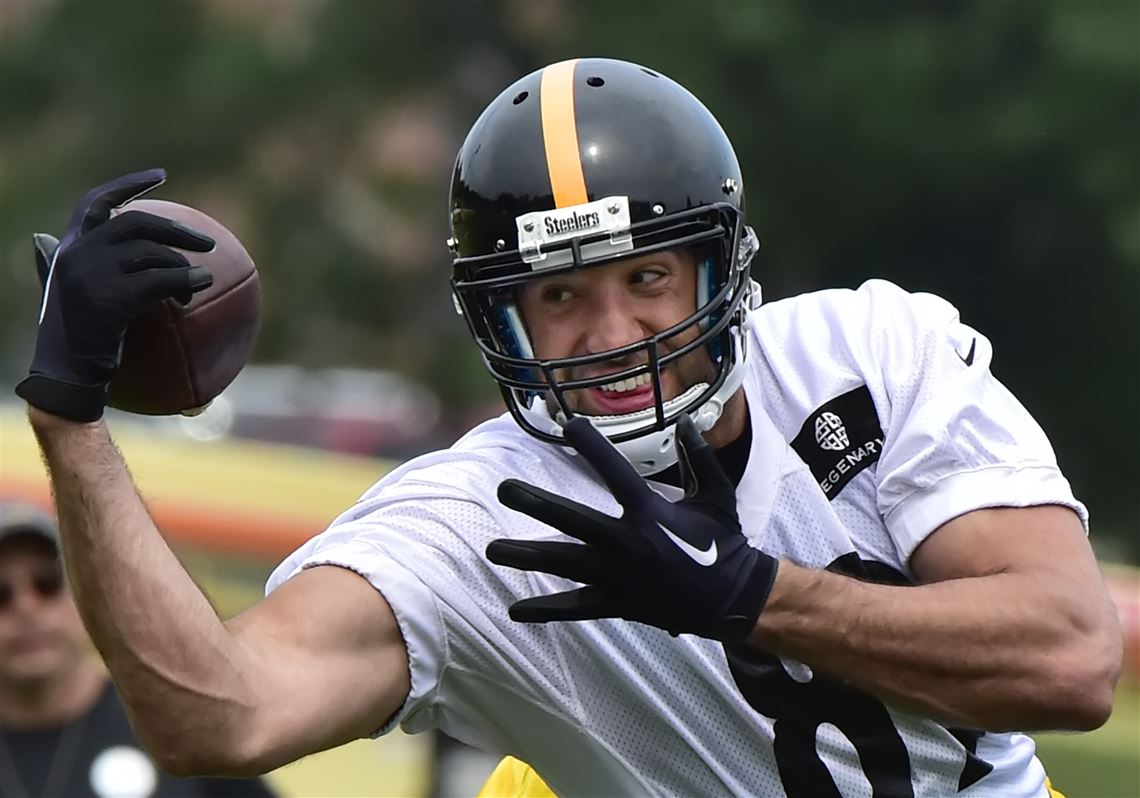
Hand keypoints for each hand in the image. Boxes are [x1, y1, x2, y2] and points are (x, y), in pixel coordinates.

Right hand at [15, 169, 215, 421]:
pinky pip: (160, 280)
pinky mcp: (109, 298)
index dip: (128, 185)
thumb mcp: (73, 293)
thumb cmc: (78, 337)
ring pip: (152, 253)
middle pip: (135, 223)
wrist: (67, 374)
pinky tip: (204, 283)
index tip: (160, 175)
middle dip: (176, 230)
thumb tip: (44, 236)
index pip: (95, 203)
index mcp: (66, 248)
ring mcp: (90, 274)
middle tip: (207, 243)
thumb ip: (72, 263)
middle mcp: (75, 254)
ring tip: (204, 279)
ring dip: (184, 265)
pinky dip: (186, 280)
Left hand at [487, 414, 777, 640]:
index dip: (592, 447)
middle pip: (574, 520)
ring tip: (492, 549)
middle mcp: (628, 543)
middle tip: (504, 489)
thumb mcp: (716, 495)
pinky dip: (546, 609)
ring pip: (565, 564)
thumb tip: (688, 420)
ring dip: (527, 556)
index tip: (568, 425)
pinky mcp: (618, 604)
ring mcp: (620, 577)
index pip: (615, 472)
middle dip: (537, 504)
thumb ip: (699, 457)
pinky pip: (576, 607)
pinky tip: (516, 610)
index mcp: (650, 512)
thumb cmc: (724, 544)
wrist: (733, 600)